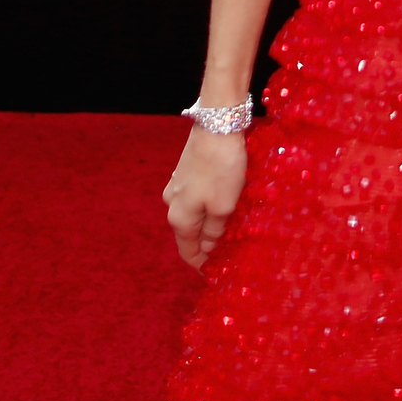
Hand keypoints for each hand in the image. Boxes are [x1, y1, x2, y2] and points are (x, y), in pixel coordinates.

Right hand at [164, 126, 246, 269]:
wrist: (216, 126)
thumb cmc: (221, 170)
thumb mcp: (223, 207)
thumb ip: (214, 232)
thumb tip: (208, 249)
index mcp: (179, 218)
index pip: (187, 252)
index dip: (201, 266)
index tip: (216, 275)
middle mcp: (172, 203)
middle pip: (189, 234)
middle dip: (206, 245)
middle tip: (228, 253)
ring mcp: (177, 186)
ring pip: (193, 215)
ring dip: (208, 225)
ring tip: (230, 230)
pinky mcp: (185, 172)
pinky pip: (195, 199)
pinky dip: (207, 207)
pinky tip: (224, 205)